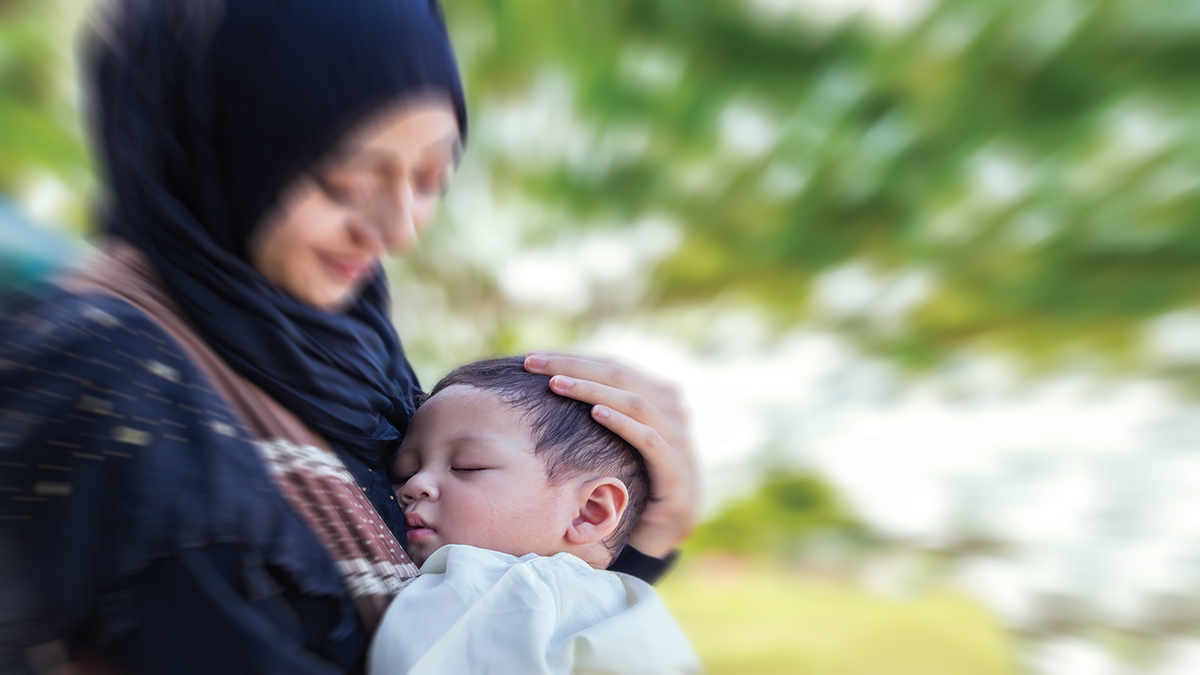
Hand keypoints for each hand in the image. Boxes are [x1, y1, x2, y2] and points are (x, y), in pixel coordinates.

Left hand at [524, 351, 698, 557]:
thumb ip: (598, 406)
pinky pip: (649, 440)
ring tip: (555, 384)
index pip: (612, 365)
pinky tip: (596, 413)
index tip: (532, 358)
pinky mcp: (677, 471)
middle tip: (533, 363)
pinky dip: (623, 423)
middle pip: (620, 374)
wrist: (659, 531)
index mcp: (657, 393)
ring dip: (592, 389)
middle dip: (573, 367)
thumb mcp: (614, 437)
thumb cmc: (629, 477)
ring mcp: (679, 438)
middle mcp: (672, 408)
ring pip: (634, 401)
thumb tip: (548, 379)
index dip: (573, 358)